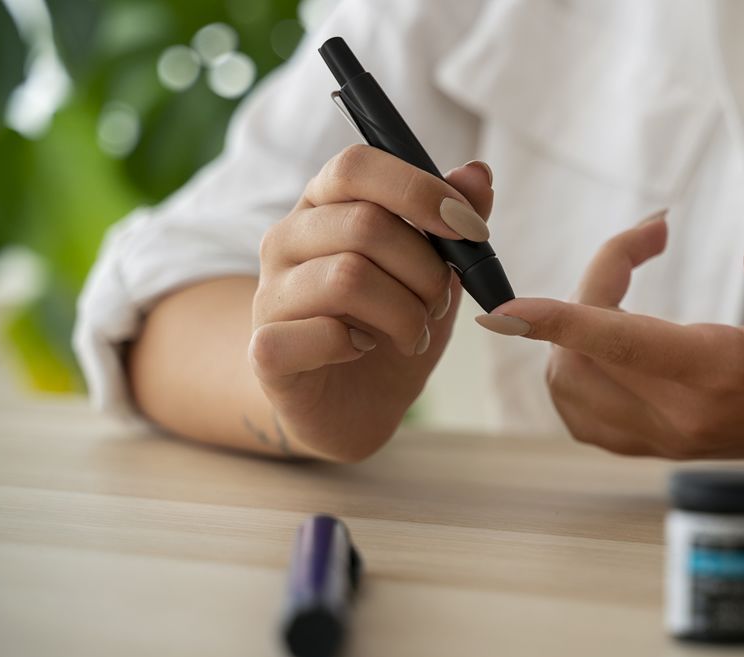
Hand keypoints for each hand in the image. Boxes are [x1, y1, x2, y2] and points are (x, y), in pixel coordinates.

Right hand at [250, 146, 494, 459]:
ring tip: (413, 334)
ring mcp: (269, 293)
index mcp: (326, 204)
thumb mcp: (433, 270)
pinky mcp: (265, 350)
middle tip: (439, 303)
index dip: (419, 190)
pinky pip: (320, 333)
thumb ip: (452, 220)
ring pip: (348, 277)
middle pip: (364, 224)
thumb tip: (477, 173)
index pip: (357, 165)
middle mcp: (287, 238)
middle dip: (426, 270)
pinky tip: (362, 350)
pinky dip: (358, 345)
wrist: (353, 404)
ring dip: (404, 314)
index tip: (470, 229)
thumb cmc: (390, 324)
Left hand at [475, 214, 743, 457]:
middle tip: (645, 243)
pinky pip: (586, 419)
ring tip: (628, 286)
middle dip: (589, 290)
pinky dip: (576, 373)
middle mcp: (682, 418)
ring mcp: (669, 441)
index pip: (618, 344)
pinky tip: (613, 335)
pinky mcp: (664, 448)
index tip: (504, 308)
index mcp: (720, 375)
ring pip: (571, 392)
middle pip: (581, 356)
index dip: (557, 320)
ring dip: (573, 334)